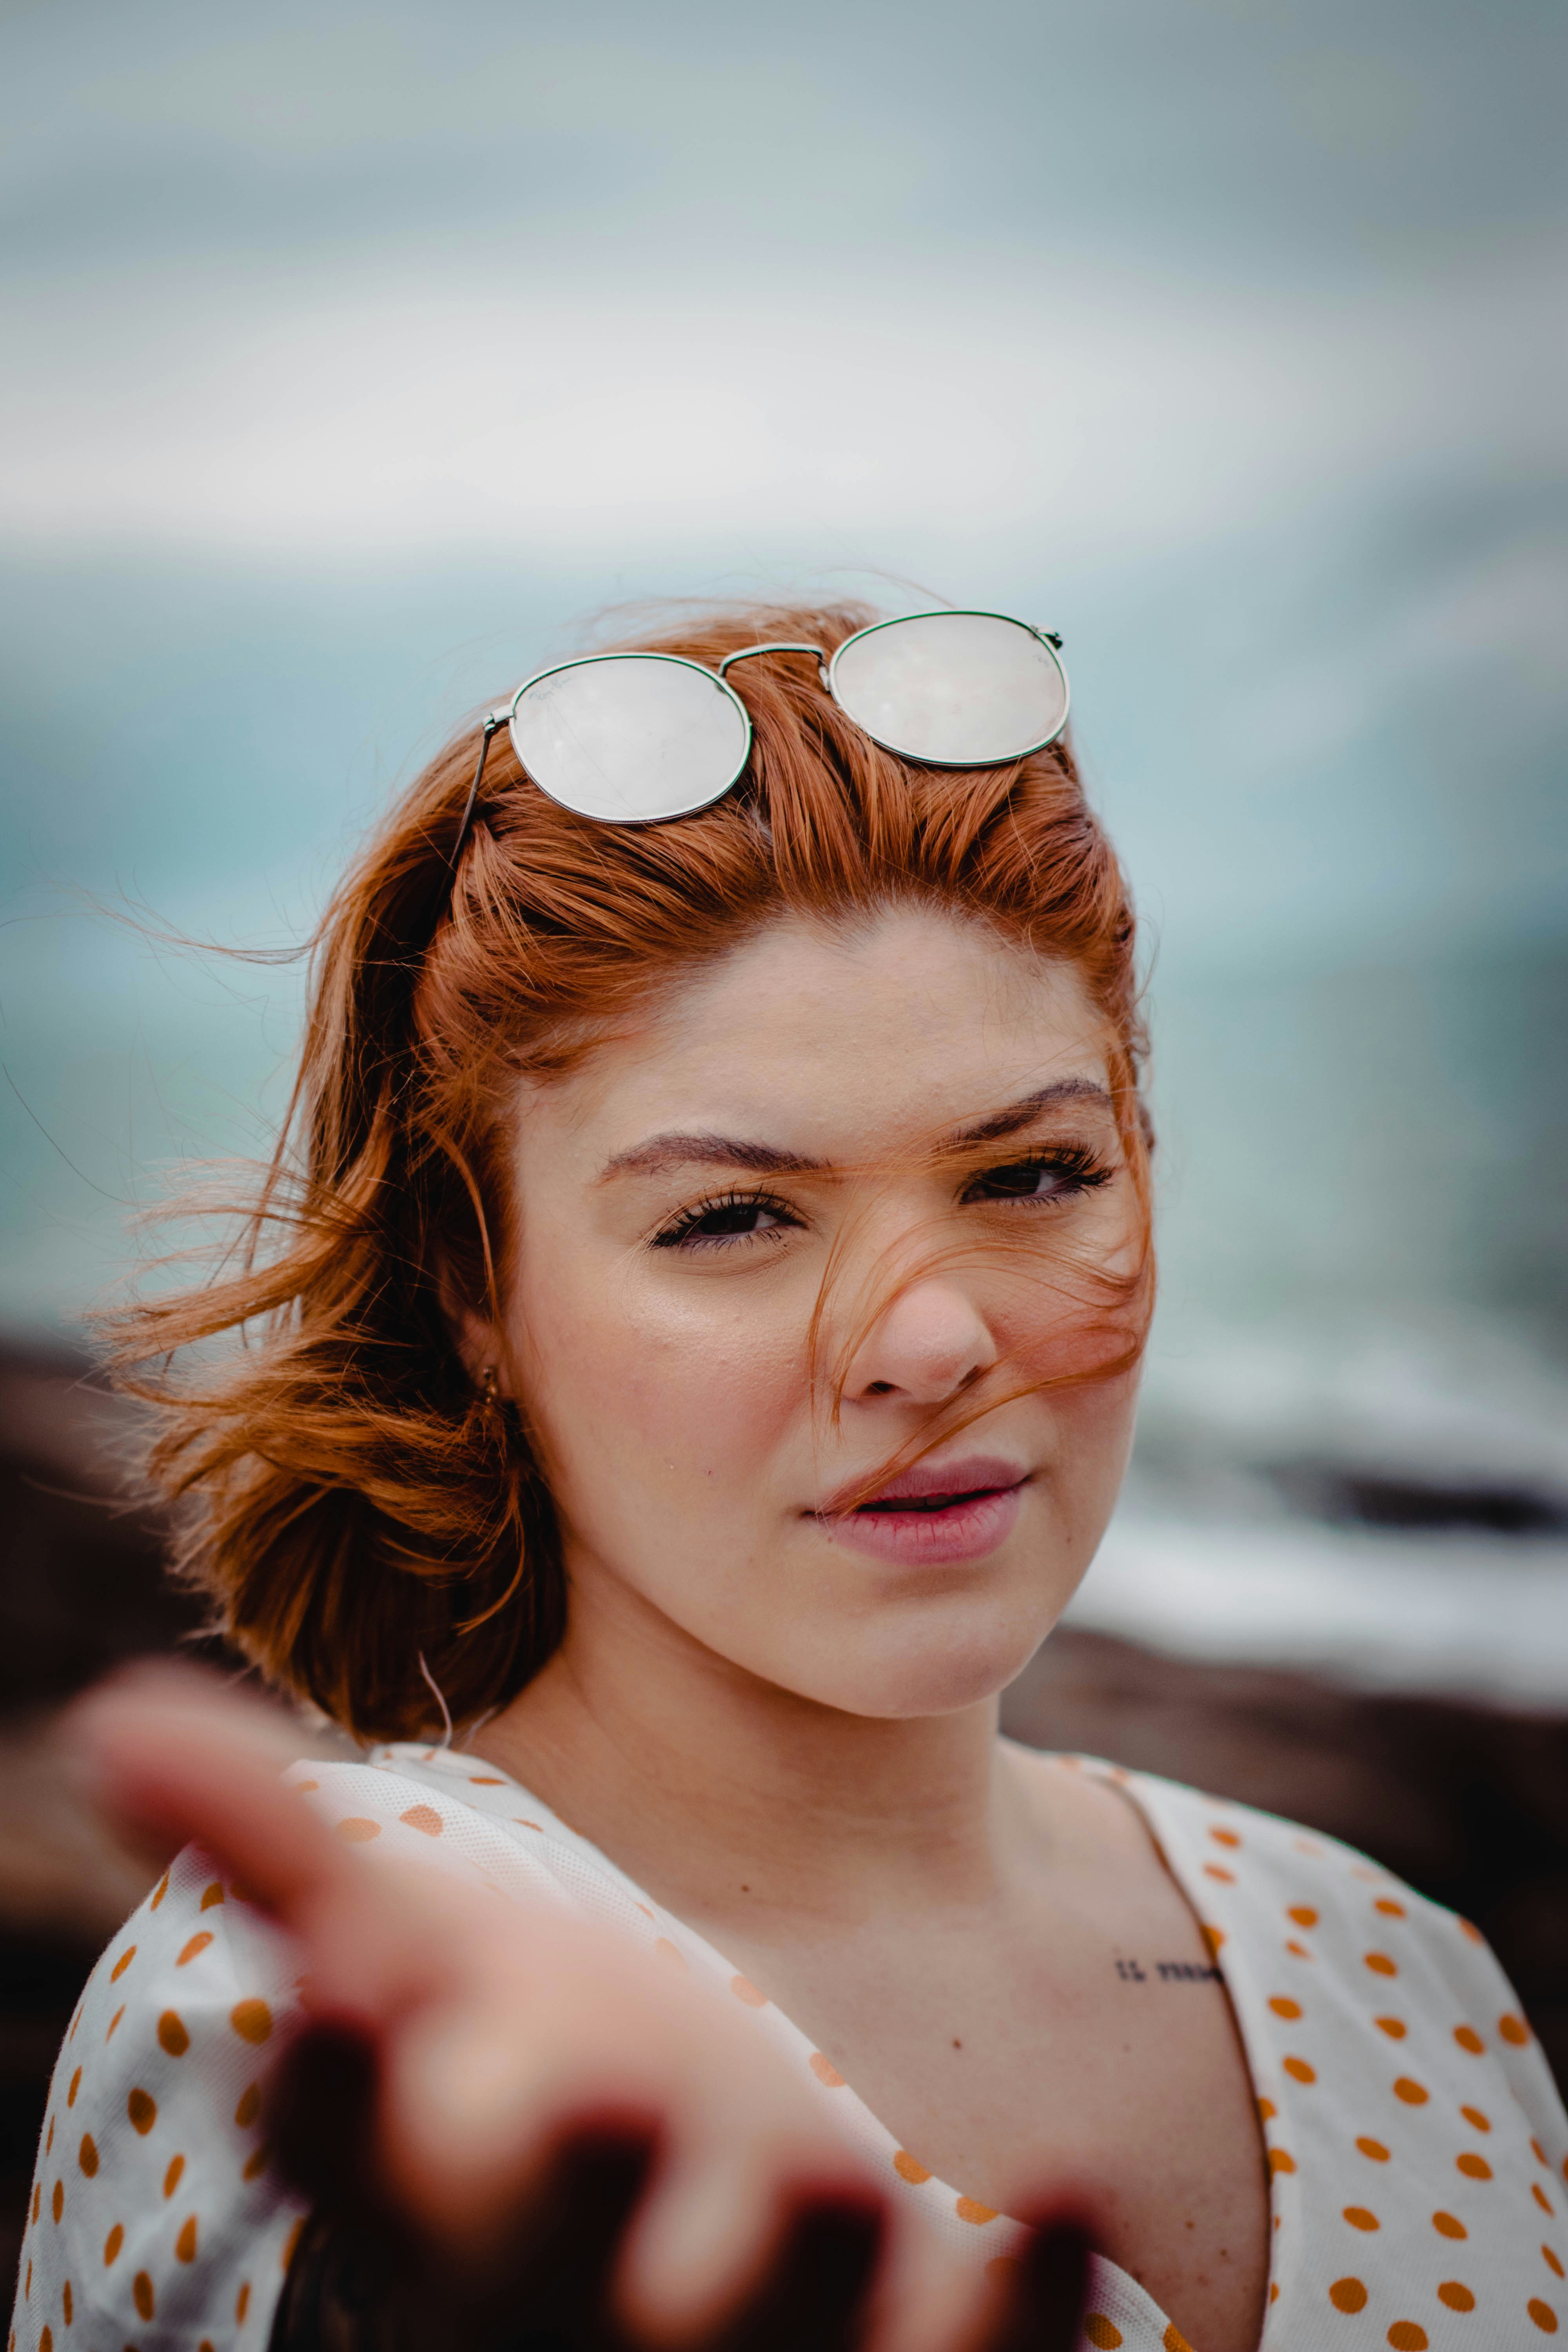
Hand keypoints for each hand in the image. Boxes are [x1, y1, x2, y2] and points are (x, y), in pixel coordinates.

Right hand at [72, 1664, 1090, 2351]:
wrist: (718, 2184)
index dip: (344, 2104)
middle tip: (598, 2099)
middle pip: (544, 2298)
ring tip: (829, 2172)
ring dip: (783, 2278)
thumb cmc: (550, 2050)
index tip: (349, 2000)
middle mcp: (571, 2302)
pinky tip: (1063, 2200)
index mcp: (444, 2200)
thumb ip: (280, 1852)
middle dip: (561, 2222)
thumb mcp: (426, 1948)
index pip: (359, 2174)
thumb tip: (102, 1715)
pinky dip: (1011, 2312)